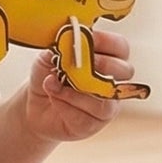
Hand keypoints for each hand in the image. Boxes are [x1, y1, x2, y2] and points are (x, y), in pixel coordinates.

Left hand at [18, 26, 133, 143]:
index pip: (121, 47)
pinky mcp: (94, 124)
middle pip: (125, 71)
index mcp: (109, 58)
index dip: (105, 41)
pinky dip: (65, 105)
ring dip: (76, 90)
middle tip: (75, 64)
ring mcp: (108, 105)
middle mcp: (114, 82)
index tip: (84, 38)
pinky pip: (86, 117)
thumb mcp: (49, 56)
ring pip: (106, 98)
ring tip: (55, 84)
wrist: (36, 105)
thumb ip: (60, 48)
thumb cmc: (49, 76)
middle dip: (99, 65)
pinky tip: (54, 98)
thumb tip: (66, 42)